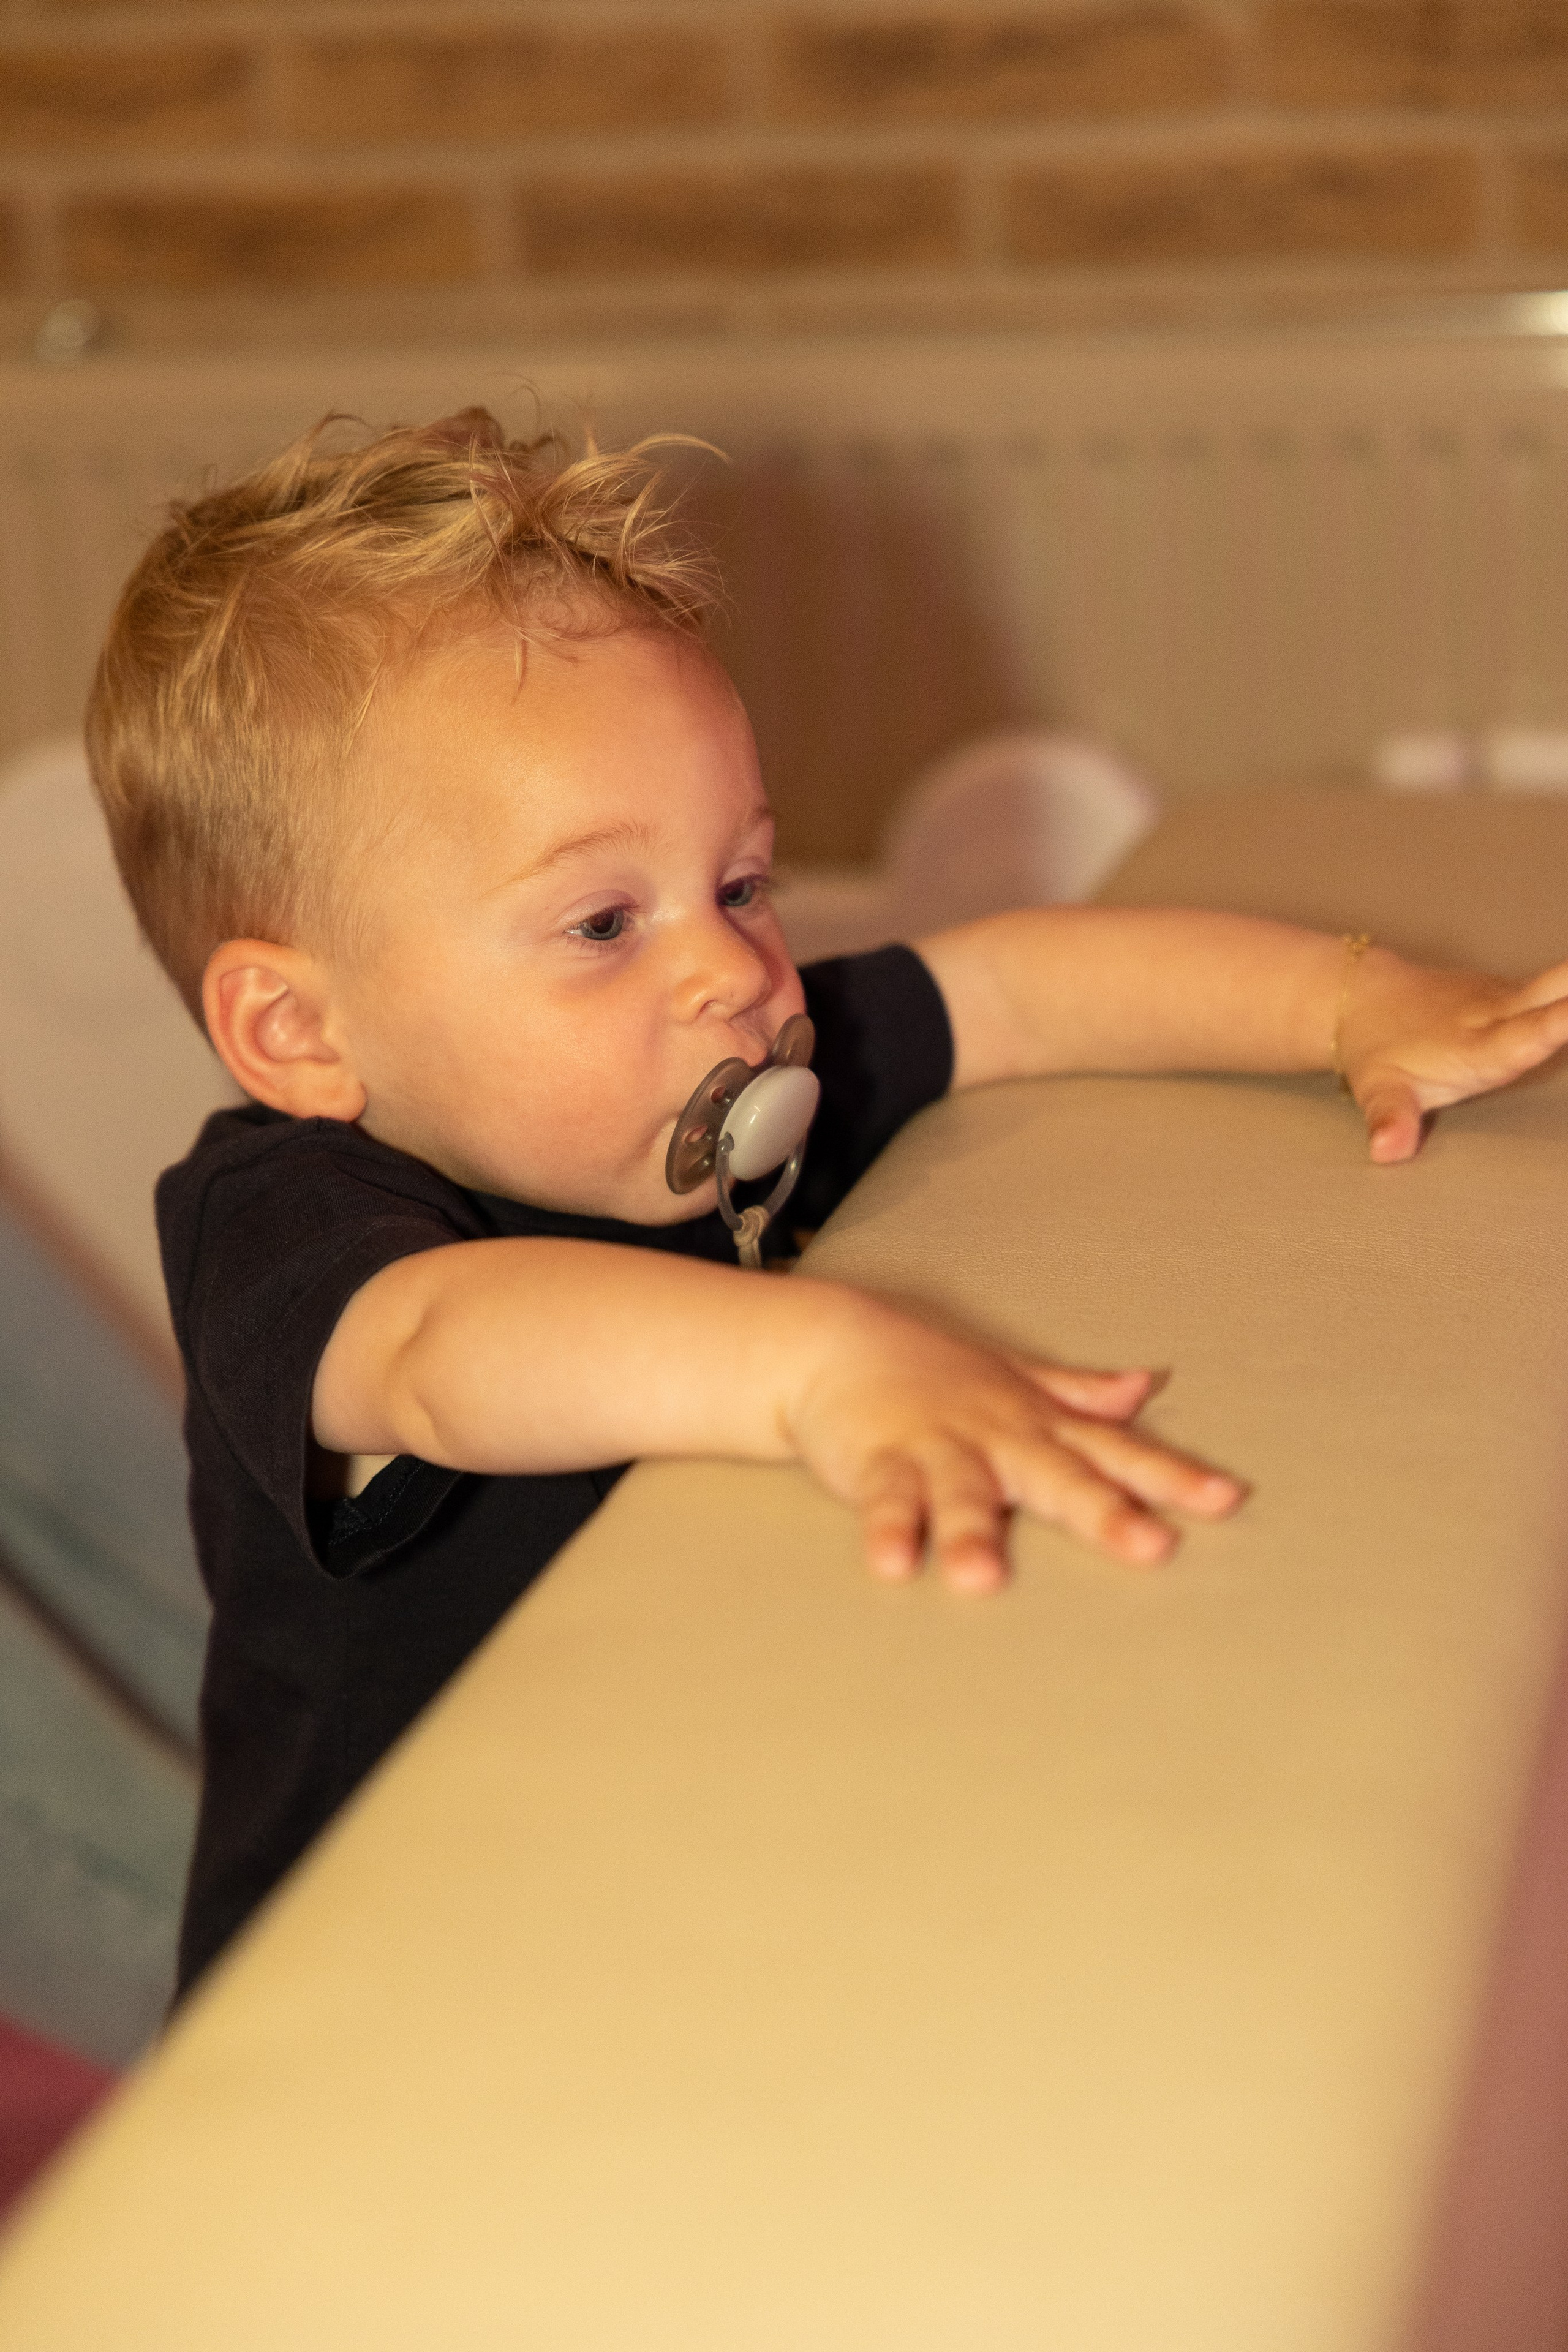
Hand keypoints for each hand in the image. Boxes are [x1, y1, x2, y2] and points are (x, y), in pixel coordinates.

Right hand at [785, 1300, 1244, 1595]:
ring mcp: (937, 1448)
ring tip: (985, 1581)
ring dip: (974, 1535)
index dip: (1172, 1476)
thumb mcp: (1016, 1379)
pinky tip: (894, 1565)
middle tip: (1150, 1547)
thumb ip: (1079, 1392)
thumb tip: (1148, 1386)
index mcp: (1037, 1424)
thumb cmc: (933, 1372)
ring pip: (963, 1495)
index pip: (1117, 1451)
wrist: (835, 1342)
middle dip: (1104, 1513)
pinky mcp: (878, 1461)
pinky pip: (886, 1500)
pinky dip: (888, 1529)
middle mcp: (997, 1437)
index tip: (1225, 1499)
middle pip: (1058, 1478)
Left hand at [1340, 948, 1567, 1162]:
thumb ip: (1390, 1119)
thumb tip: (1387, 1151)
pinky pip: (1565, 985)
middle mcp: (1501, 1011)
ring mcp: (1513, 995)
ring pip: (1567, 980)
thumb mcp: (1379, 1089)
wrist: (1366, 997)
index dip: (1557, 1025)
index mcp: (1476, 1043)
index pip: (1524, 1034)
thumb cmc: (1380, 1051)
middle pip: (1559, 989)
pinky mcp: (1520, 990)